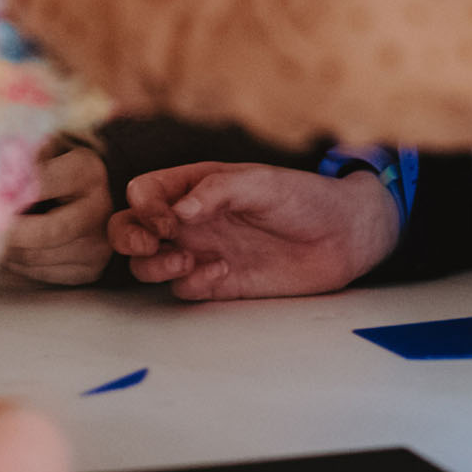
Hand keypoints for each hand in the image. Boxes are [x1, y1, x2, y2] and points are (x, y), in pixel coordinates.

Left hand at [2, 144, 112, 285]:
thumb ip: (21, 160)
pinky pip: (40, 275)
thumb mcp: (46, 153)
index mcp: (87, 172)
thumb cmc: (58, 171)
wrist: (96, 196)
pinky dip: (18, 264)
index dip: (8, 194)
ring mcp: (97, 244)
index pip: (42, 183)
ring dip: (8, 250)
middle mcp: (100, 210)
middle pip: (45, 232)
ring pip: (36, 258)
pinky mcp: (90, 270)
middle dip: (7, 234)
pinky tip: (13, 248)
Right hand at [107, 161, 400, 299]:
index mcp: (197, 185)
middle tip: (154, 245)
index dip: (144, 206)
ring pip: (149, 263)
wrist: (342, 238)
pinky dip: (191, 284)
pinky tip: (222, 272)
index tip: (169, 218)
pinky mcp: (218, 282)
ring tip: (186, 263)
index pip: (144, 191)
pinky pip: (183, 290)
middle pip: (132, 228)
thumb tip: (177, 210)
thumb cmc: (304, 197)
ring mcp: (202, 250)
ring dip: (155, 266)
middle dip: (130, 238)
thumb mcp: (262, 182)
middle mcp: (192, 218)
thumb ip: (218, 190)